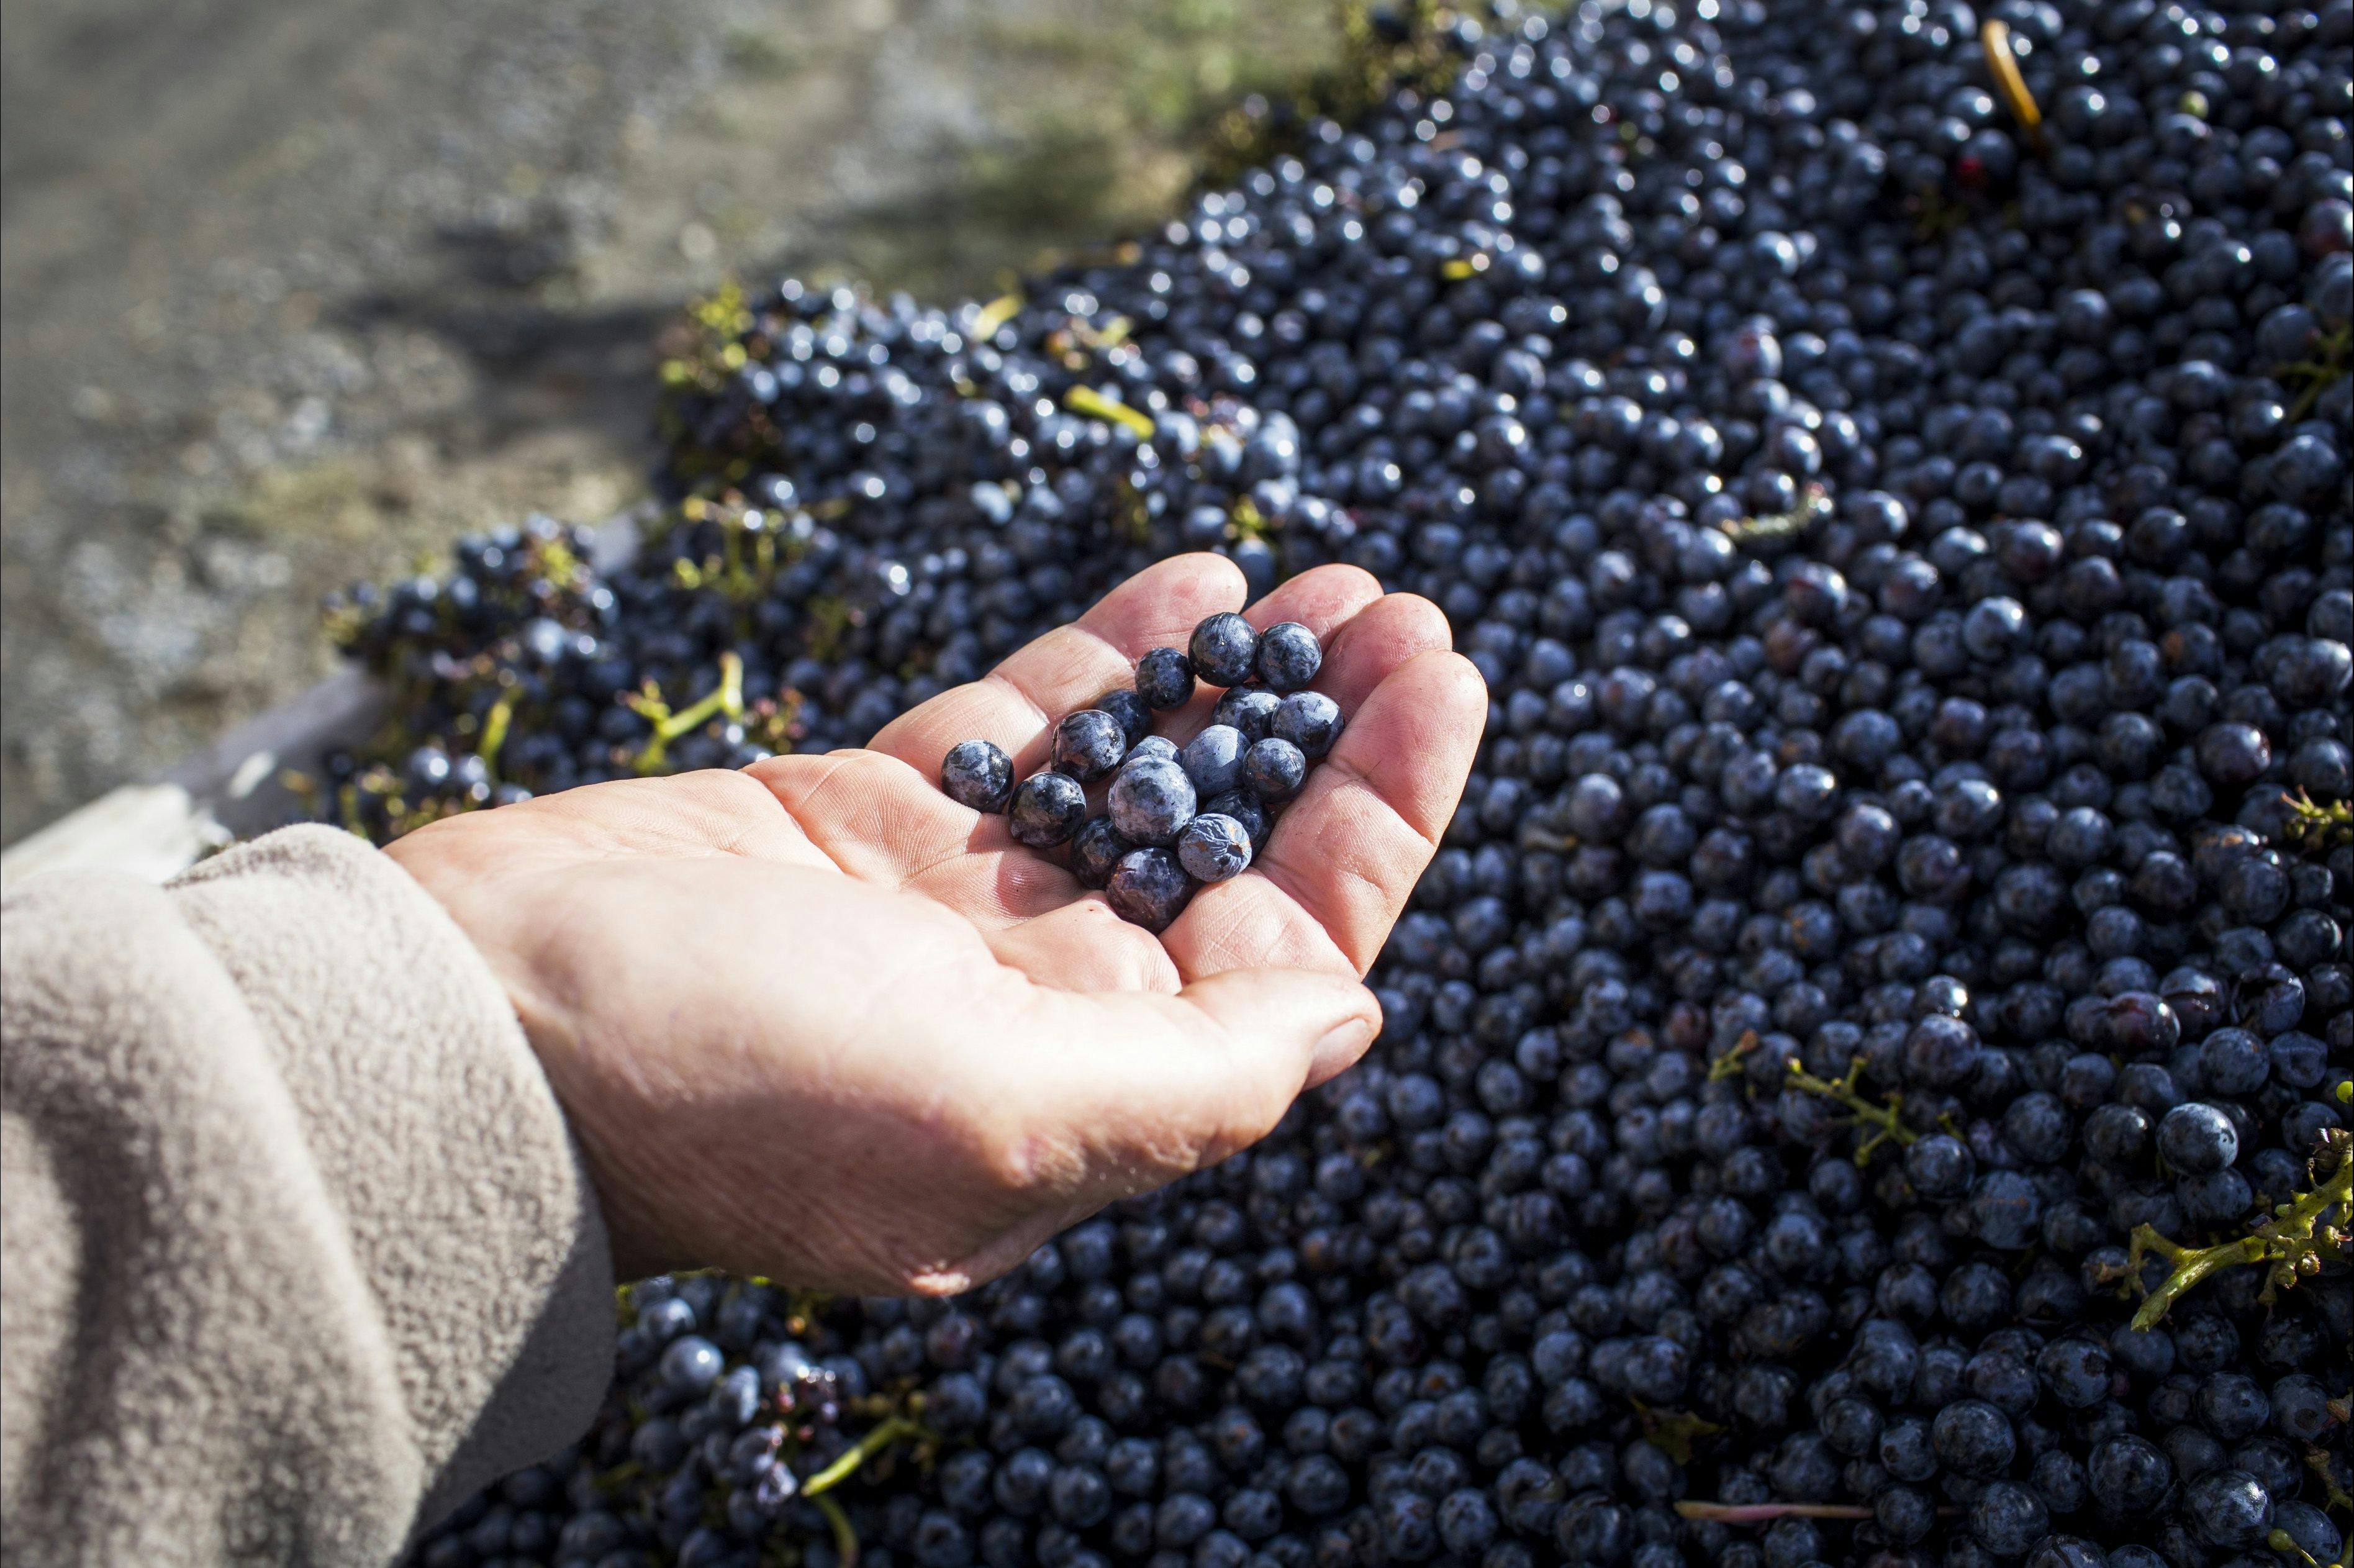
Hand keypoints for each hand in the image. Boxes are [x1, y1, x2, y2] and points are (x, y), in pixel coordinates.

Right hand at [387, 555, 1484, 1293]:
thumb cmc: (726, 1086)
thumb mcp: (992, 1118)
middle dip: (1331, 738)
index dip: (1385, 818)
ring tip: (1325, 585)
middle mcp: (1039, 1008)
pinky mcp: (874, 820)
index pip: (1292, 957)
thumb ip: (1191, 1084)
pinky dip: (1109, 659)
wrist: (478, 1017)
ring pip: (1142, 781)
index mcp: (1090, 1095)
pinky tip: (1195, 583)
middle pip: (1235, 856)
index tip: (1444, 681)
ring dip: (1238, 685)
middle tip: (1402, 615)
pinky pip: (1024, 729)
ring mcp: (957, 907)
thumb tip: (1353, 1023)